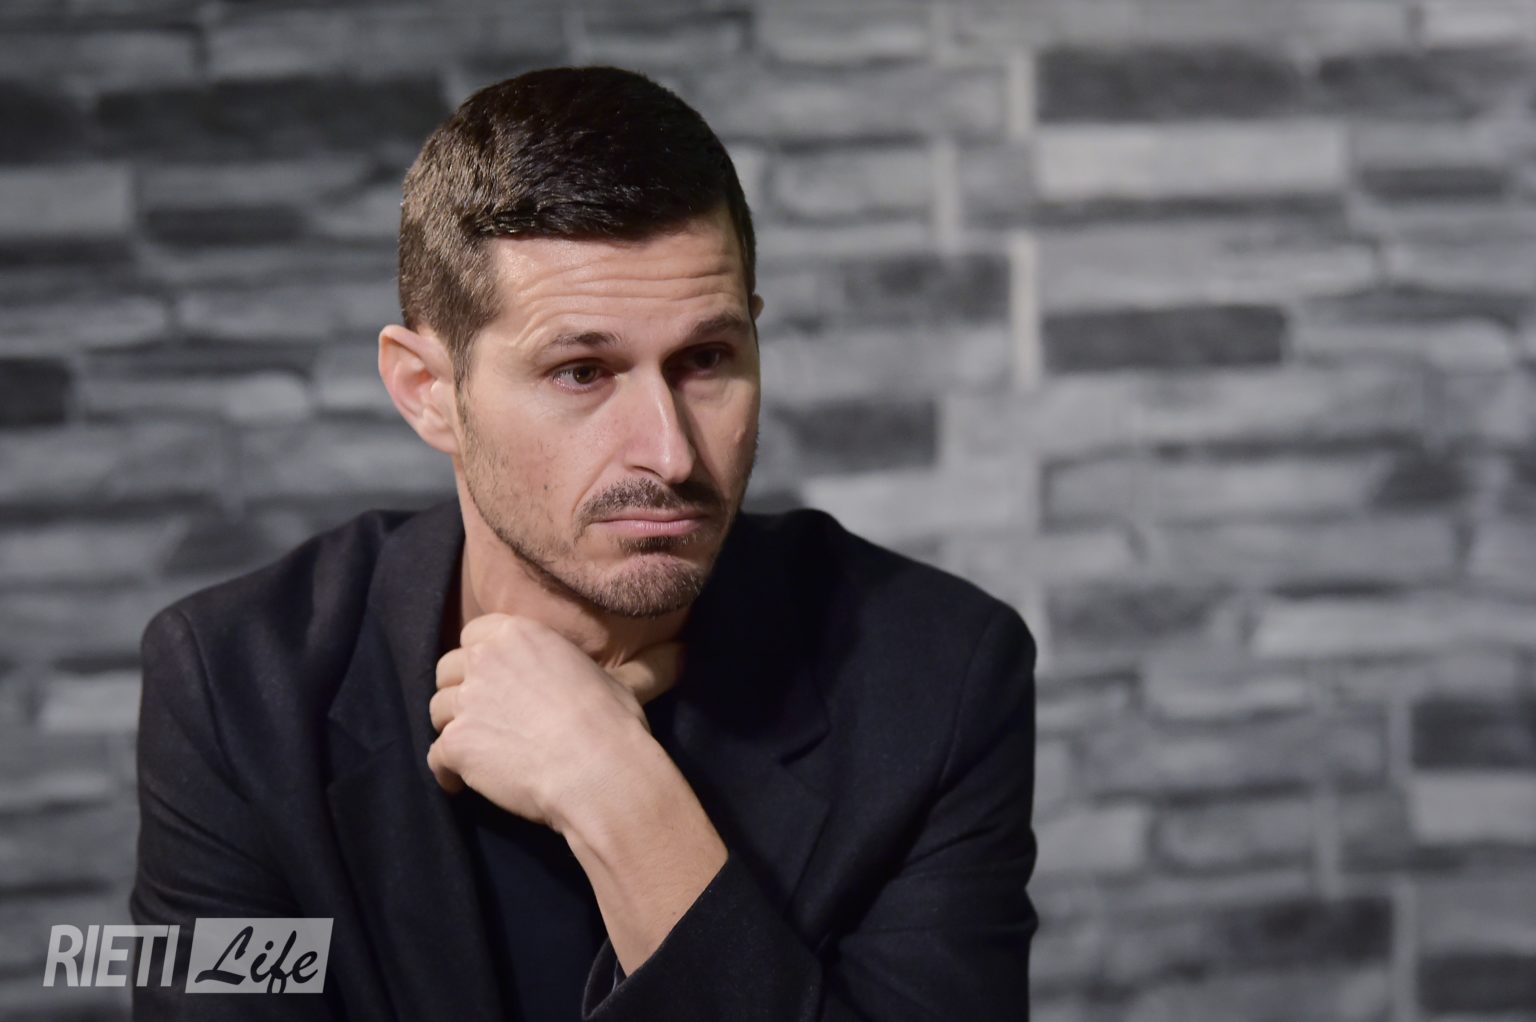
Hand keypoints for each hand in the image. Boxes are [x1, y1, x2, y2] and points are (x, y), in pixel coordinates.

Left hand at [426, 613, 682, 827]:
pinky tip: (464, 784)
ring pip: (437, 711)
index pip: (475, 634)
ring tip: (478, 752)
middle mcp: (486, 659)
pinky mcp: (456, 743)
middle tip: (485, 719)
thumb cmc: (614, 724)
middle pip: (447, 670)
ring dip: (453, 730)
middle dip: (460, 693)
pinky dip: (447, 772)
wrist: (598, 772)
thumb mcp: (624, 685)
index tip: (496, 682)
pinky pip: (435, 757)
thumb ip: (636, 667)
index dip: (481, 660)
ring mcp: (467, 701)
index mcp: (521, 633)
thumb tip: (683, 653)